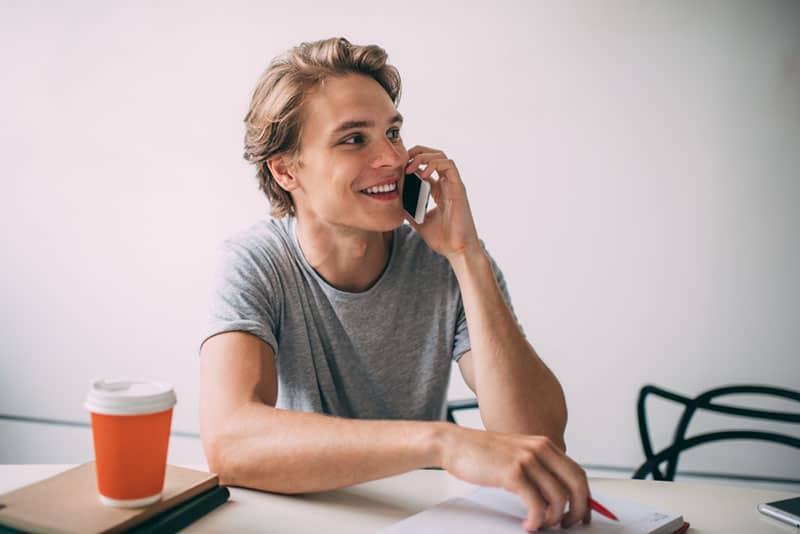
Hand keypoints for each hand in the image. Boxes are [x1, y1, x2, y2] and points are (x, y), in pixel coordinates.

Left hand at [404, 146, 480, 261]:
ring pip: (441, 156)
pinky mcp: (458, 188)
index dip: (411, 162)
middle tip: (402, 161)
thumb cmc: (443, 239)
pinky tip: (422, 174)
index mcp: (438, 191)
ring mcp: (453, 185)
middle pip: (434, 155)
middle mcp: (446, 185)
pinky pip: (448, 165)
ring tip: (410, 167)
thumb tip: (395, 199)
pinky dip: (434, 164)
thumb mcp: (418, 221)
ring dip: (423, 156)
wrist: (457, 250)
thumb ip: (409, 209)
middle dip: (417, 152)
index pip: (426, 166)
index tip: (398, 170)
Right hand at [440, 425, 590, 530]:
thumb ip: (537, 465)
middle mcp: (540, 449)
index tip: (583, 514)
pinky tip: (528, 523)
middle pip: (576, 484)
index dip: (585, 497)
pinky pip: (537, 504)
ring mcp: (527, 460)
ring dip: (554, 518)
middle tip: (568, 524)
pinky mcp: (513, 473)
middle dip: (578, 510)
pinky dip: (537, 520)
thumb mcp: (517, 452)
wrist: (455, 444)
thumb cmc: (482, 452)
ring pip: (559, 497)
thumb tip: (555, 493)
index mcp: (543, 444)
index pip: (577, 472)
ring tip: (542, 525)